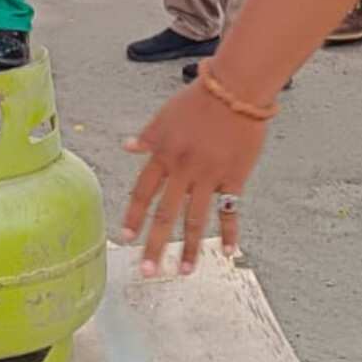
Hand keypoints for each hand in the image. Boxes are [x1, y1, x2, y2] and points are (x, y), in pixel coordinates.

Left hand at [120, 79, 266, 275]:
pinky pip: (230, 210)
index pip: (143, 191)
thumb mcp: (165, 115)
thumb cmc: (200, 99)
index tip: (126, 239)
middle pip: (165, 214)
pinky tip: (228, 252)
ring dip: (189, 247)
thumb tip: (126, 146)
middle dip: (155, 245)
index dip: (134, 215)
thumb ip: (148, 137)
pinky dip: (230, 232)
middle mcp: (183, 170)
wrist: (235, 90)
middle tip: (148, 272)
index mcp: (164, 154)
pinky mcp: (234, 177)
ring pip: (196, 219)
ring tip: (184, 271)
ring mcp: (209, 176)